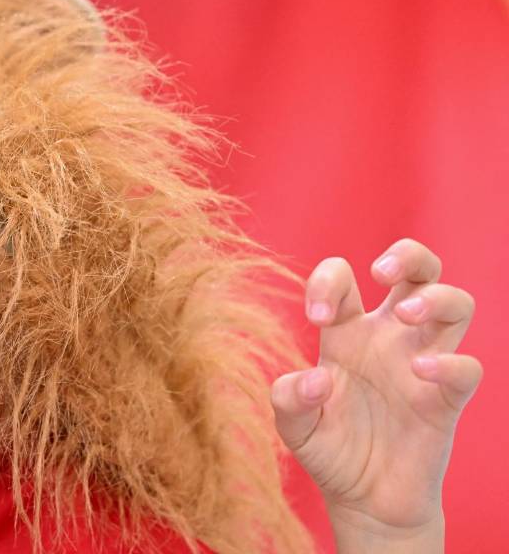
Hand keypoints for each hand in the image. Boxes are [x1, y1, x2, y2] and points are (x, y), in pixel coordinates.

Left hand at [270, 239, 480, 546]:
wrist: (363, 501)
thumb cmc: (329, 451)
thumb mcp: (294, 427)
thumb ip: (288, 399)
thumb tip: (318, 379)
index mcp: (346, 333)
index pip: (343, 279)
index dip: (328, 282)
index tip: (316, 316)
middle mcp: (388, 339)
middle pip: (418, 270)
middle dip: (407, 255)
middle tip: (381, 272)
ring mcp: (421, 364)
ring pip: (455, 304)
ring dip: (436, 296)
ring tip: (406, 314)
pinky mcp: (446, 400)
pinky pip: (468, 367)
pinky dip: (450, 363)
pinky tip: (421, 372)